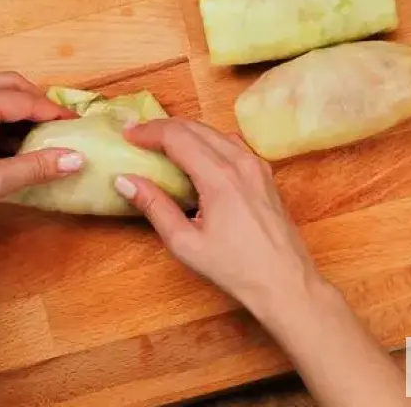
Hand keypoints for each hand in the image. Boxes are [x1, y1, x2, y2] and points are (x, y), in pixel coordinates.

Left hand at [0, 72, 83, 233]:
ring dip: (17, 107)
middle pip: (9, 84)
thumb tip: (76, 158)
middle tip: (58, 125)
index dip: (54, 113)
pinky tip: (6, 143)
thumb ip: (36, 167)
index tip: (77, 126)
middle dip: (37, 101)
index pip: (26, 100)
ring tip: (36, 135)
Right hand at [114, 118, 326, 312]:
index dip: (148, 131)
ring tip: (162, 145)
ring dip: (187, 132)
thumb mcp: (186, 243)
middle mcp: (241, 162)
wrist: (286, 282)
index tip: (126, 134)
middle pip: (196, 128)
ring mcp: (258, 165)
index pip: (177, 136)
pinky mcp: (266, 174)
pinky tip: (197, 157)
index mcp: (219, 176)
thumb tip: (125, 180)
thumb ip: (155, 207)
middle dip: (163, 128)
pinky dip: (209, 142)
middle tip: (137, 136)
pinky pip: (233, 145)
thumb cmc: (235, 269)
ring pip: (216, 133)